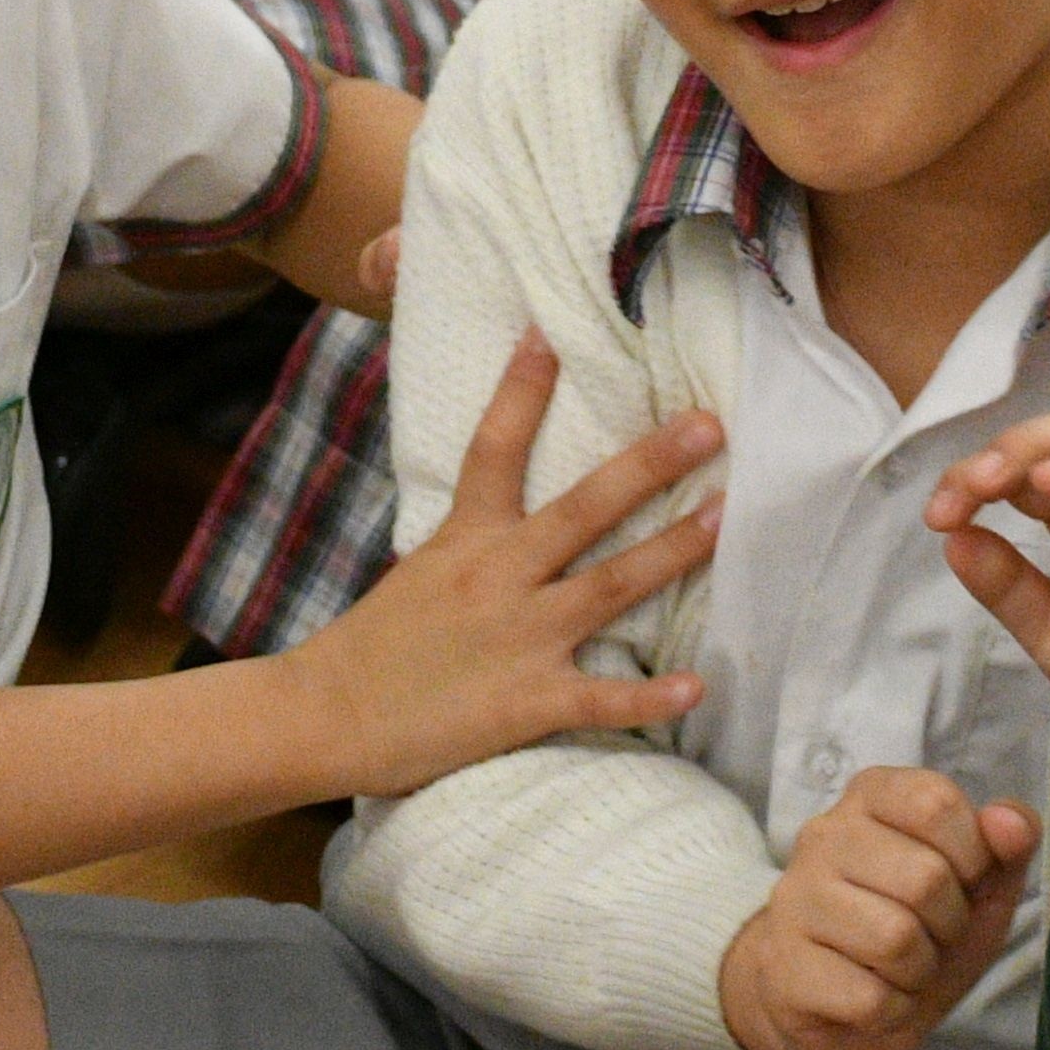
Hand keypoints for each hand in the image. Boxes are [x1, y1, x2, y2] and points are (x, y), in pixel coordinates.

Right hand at [278, 332, 723, 792]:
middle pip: (583, 508)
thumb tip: (511, 500)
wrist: (324, 718)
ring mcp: (518, 638)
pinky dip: (649, 697)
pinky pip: (601, 700)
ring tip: (725, 517)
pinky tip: (697, 688)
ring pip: (610, 587)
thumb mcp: (423, 568)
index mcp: (465, 538)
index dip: (522, 388)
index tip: (551, 331)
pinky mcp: (527, 703)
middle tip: (709, 424)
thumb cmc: (374, 646)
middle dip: (649, 464)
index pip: (495, 447)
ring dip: (672, 551)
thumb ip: (476, 538)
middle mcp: (498, 576)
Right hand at [722, 766, 1037, 1049]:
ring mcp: (794, 900)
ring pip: (896, 939)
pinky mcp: (784, 968)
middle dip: (949, 925)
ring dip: (920, 971)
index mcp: (871, 797)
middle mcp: (823, 835)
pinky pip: (870, 997)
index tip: (963, 883)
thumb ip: (1006, 848)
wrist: (841, 1009)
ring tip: (902, 968)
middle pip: (924, 878)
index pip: (935, 802)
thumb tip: (1011, 822)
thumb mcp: (977, 889)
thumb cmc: (916, 932)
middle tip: (930, 936)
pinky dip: (893, 1011)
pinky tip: (873, 999)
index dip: (972, 856)